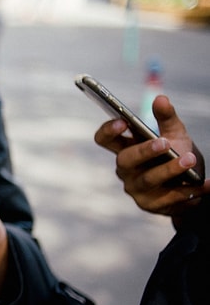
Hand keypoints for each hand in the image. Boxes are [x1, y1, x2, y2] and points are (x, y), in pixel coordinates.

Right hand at [94, 95, 208, 216]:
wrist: (188, 184)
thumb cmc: (174, 154)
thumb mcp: (174, 134)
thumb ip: (167, 118)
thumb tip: (161, 99)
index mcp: (125, 148)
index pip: (104, 139)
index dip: (109, 131)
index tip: (123, 122)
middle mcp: (126, 169)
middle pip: (125, 160)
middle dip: (144, 151)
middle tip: (164, 143)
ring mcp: (136, 188)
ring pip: (148, 180)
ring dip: (169, 170)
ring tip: (190, 160)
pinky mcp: (151, 205)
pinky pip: (170, 198)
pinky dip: (190, 191)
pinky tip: (206, 184)